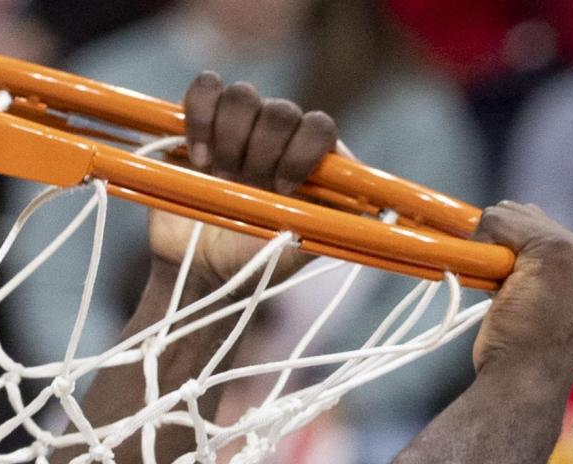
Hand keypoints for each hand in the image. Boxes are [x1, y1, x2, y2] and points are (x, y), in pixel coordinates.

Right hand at [150, 73, 337, 287]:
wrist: (197, 266)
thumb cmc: (251, 259)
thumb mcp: (294, 254)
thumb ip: (330, 232)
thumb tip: (374, 218)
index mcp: (310, 160)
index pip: (320, 127)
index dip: (301, 153)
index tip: (282, 189)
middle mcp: (279, 135)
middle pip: (281, 110)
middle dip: (260, 152)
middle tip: (243, 185)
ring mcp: (241, 123)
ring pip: (242, 95)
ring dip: (229, 138)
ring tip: (218, 174)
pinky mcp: (200, 119)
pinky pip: (205, 88)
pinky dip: (200, 116)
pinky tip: (197, 156)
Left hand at [468, 201, 572, 379]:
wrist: (526, 383)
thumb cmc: (524, 354)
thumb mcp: (538, 304)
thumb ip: (534, 271)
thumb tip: (500, 239)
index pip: (536, 227)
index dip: (507, 249)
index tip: (505, 287)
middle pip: (522, 214)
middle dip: (498, 243)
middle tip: (497, 289)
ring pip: (507, 214)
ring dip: (488, 247)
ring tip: (498, 291)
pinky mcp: (551, 250)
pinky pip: (496, 221)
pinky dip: (478, 243)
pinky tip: (486, 281)